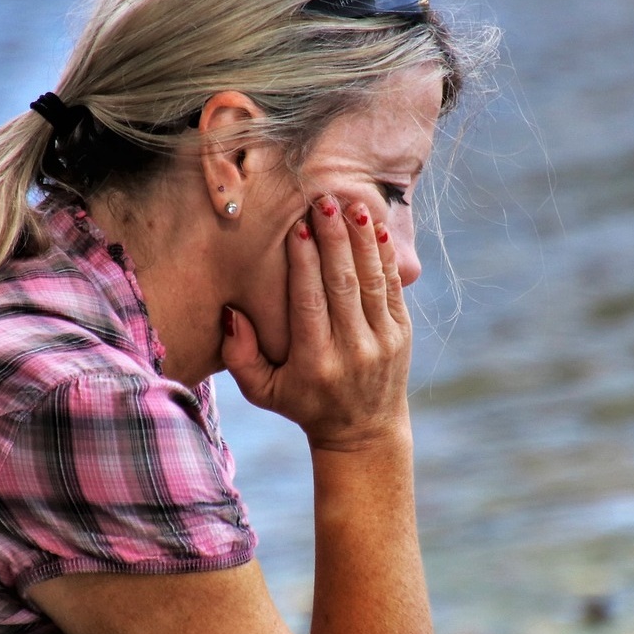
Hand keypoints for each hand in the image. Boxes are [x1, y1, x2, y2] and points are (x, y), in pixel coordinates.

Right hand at [222, 195, 411, 450]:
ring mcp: (382, 341)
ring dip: (361, 240)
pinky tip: (375, 227)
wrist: (363, 431)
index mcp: (316, 363)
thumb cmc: (303, 404)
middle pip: (342, 285)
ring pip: (370, 281)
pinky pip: (391, 287)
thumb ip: (239, 356)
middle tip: (323, 201)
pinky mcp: (401, 333)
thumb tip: (232, 313)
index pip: (310, 304)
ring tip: (351, 205)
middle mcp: (352, 350)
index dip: (305, 265)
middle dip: (334, 240)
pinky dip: (384, 256)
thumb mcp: (263, 391)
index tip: (298, 229)